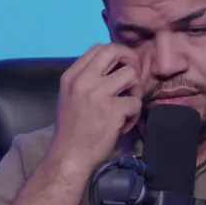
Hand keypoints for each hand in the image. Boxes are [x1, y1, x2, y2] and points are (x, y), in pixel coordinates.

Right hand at [48, 44, 142, 174]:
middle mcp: (84, 80)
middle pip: (114, 51)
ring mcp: (98, 94)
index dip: (116, 54)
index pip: (98, 48)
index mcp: (72, 76)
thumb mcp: (70, 97)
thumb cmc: (72, 130)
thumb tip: (114, 68)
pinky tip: (124, 124)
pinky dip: (134, 114)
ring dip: (136, 90)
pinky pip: (136, 102)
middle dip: (131, 60)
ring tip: (129, 105)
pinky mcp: (112, 111)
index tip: (122, 67)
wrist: (70, 156)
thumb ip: (87, 80)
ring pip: (131, 75)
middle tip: (133, 77)